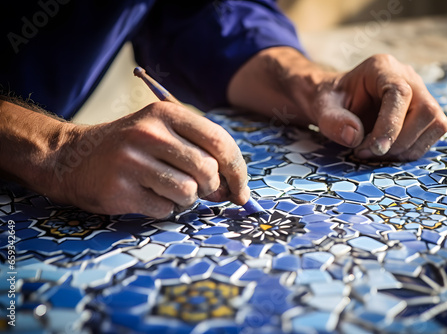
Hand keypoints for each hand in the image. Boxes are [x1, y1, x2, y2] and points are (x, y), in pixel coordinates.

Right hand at [55, 102, 248, 217]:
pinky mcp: (120, 189)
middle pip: (207, 170)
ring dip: (186, 199)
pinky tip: (146, 195)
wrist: (74, 158)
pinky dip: (164, 208)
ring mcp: (131, 161)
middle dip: (211, 187)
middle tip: (199, 189)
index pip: (219, 141)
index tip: (241, 191)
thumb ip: (201, 151)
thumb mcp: (164, 133)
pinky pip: (165, 209)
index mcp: (166, 113)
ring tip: (168, 190)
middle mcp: (149, 132)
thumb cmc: (132, 147)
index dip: (238, 170)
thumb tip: (234, 188)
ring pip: (189, 192)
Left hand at [228, 48, 446, 161]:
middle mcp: (407, 77)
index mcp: (382, 68)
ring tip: (375, 153)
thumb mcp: (321, 107)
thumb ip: (333, 121)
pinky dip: (411, 150)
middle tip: (368, 153)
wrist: (337, 100)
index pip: (400, 94)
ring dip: (407, 148)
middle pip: (426, 111)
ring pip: (435, 124)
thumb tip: (354, 136)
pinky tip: (386, 152)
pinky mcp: (424, 113)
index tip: (375, 149)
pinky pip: (432, 134)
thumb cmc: (330, 100)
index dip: (392, 125)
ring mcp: (421, 94)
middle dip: (400, 141)